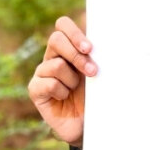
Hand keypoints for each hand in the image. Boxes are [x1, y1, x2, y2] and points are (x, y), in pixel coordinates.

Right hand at [28, 16, 95, 147]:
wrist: (88, 124)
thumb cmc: (96, 96)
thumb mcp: (100, 73)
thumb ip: (99, 55)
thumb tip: (113, 38)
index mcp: (68, 48)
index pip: (63, 25)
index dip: (74, 33)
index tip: (90, 48)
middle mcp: (53, 57)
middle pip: (56, 39)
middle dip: (76, 55)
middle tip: (92, 71)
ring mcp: (42, 73)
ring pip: (55, 64)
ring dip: (72, 79)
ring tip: (75, 90)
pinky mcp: (35, 90)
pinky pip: (48, 83)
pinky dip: (61, 92)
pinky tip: (64, 99)